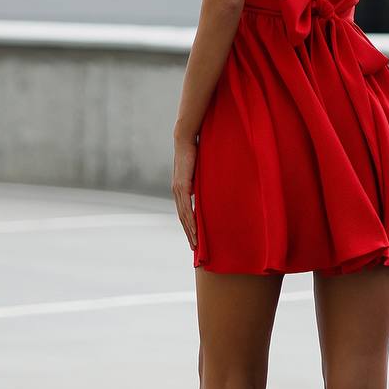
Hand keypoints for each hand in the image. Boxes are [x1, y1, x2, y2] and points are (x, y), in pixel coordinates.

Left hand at [172, 133, 198, 250]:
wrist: (185, 140)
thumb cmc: (195, 153)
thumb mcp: (200, 171)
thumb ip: (202, 182)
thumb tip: (211, 189)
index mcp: (181, 190)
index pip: (184, 212)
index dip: (189, 226)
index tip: (195, 238)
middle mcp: (177, 192)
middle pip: (183, 219)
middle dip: (189, 234)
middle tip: (195, 249)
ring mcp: (178, 190)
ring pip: (184, 217)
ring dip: (190, 232)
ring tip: (196, 244)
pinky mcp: (182, 187)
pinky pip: (186, 208)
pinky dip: (190, 221)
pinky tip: (194, 230)